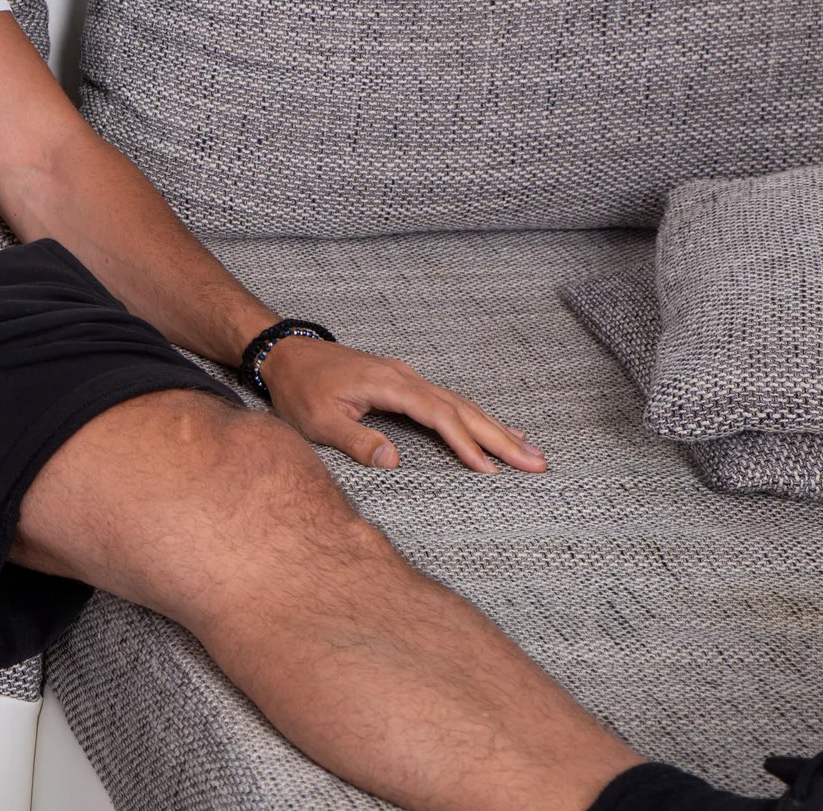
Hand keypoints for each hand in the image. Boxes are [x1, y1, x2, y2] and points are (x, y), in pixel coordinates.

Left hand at [259, 336, 547, 473]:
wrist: (284, 352)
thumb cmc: (298, 388)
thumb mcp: (317, 420)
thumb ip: (355, 440)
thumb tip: (393, 462)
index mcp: (389, 384)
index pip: (438, 416)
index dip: (465, 443)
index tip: (490, 469)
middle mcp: (406, 377)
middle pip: (462, 409)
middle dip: (500, 437)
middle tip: (538, 463)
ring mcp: (407, 378)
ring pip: (460, 404)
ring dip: (496, 428)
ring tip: (530, 451)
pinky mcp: (404, 383)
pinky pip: (449, 401)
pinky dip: (475, 417)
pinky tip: (495, 429)